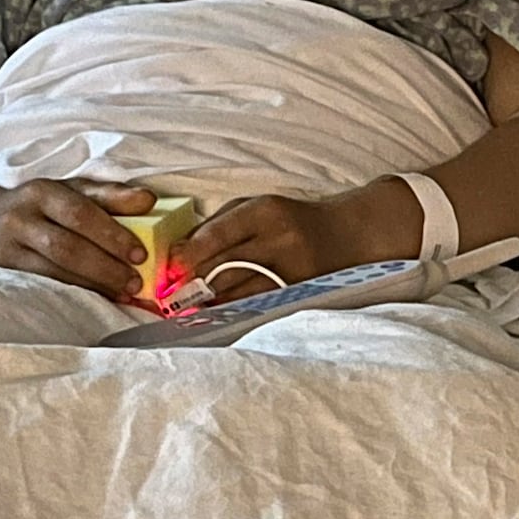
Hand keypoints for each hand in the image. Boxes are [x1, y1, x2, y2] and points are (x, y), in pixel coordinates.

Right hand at [0, 178, 158, 297]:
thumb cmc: (36, 208)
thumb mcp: (68, 192)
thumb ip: (109, 196)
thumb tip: (149, 200)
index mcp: (40, 191)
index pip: (80, 212)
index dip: (111, 234)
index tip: (140, 253)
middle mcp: (19, 218)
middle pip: (66, 246)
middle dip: (105, 267)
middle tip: (134, 282)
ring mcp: (6, 249)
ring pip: (52, 272)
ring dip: (92, 286)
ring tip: (122, 294)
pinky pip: (40, 287)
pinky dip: (71, 296)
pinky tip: (94, 301)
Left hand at [169, 182, 421, 304]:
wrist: (348, 236)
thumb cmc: (293, 220)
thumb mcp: (258, 208)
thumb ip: (220, 224)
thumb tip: (180, 251)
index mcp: (266, 212)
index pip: (216, 236)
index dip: (188, 255)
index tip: (170, 267)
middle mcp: (280, 241)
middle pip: (224, 267)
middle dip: (194, 282)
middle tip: (172, 291)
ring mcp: (292, 272)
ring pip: (238, 292)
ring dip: (209, 300)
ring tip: (190, 303)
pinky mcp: (298, 294)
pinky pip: (256, 305)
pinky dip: (232, 309)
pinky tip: (218, 310)